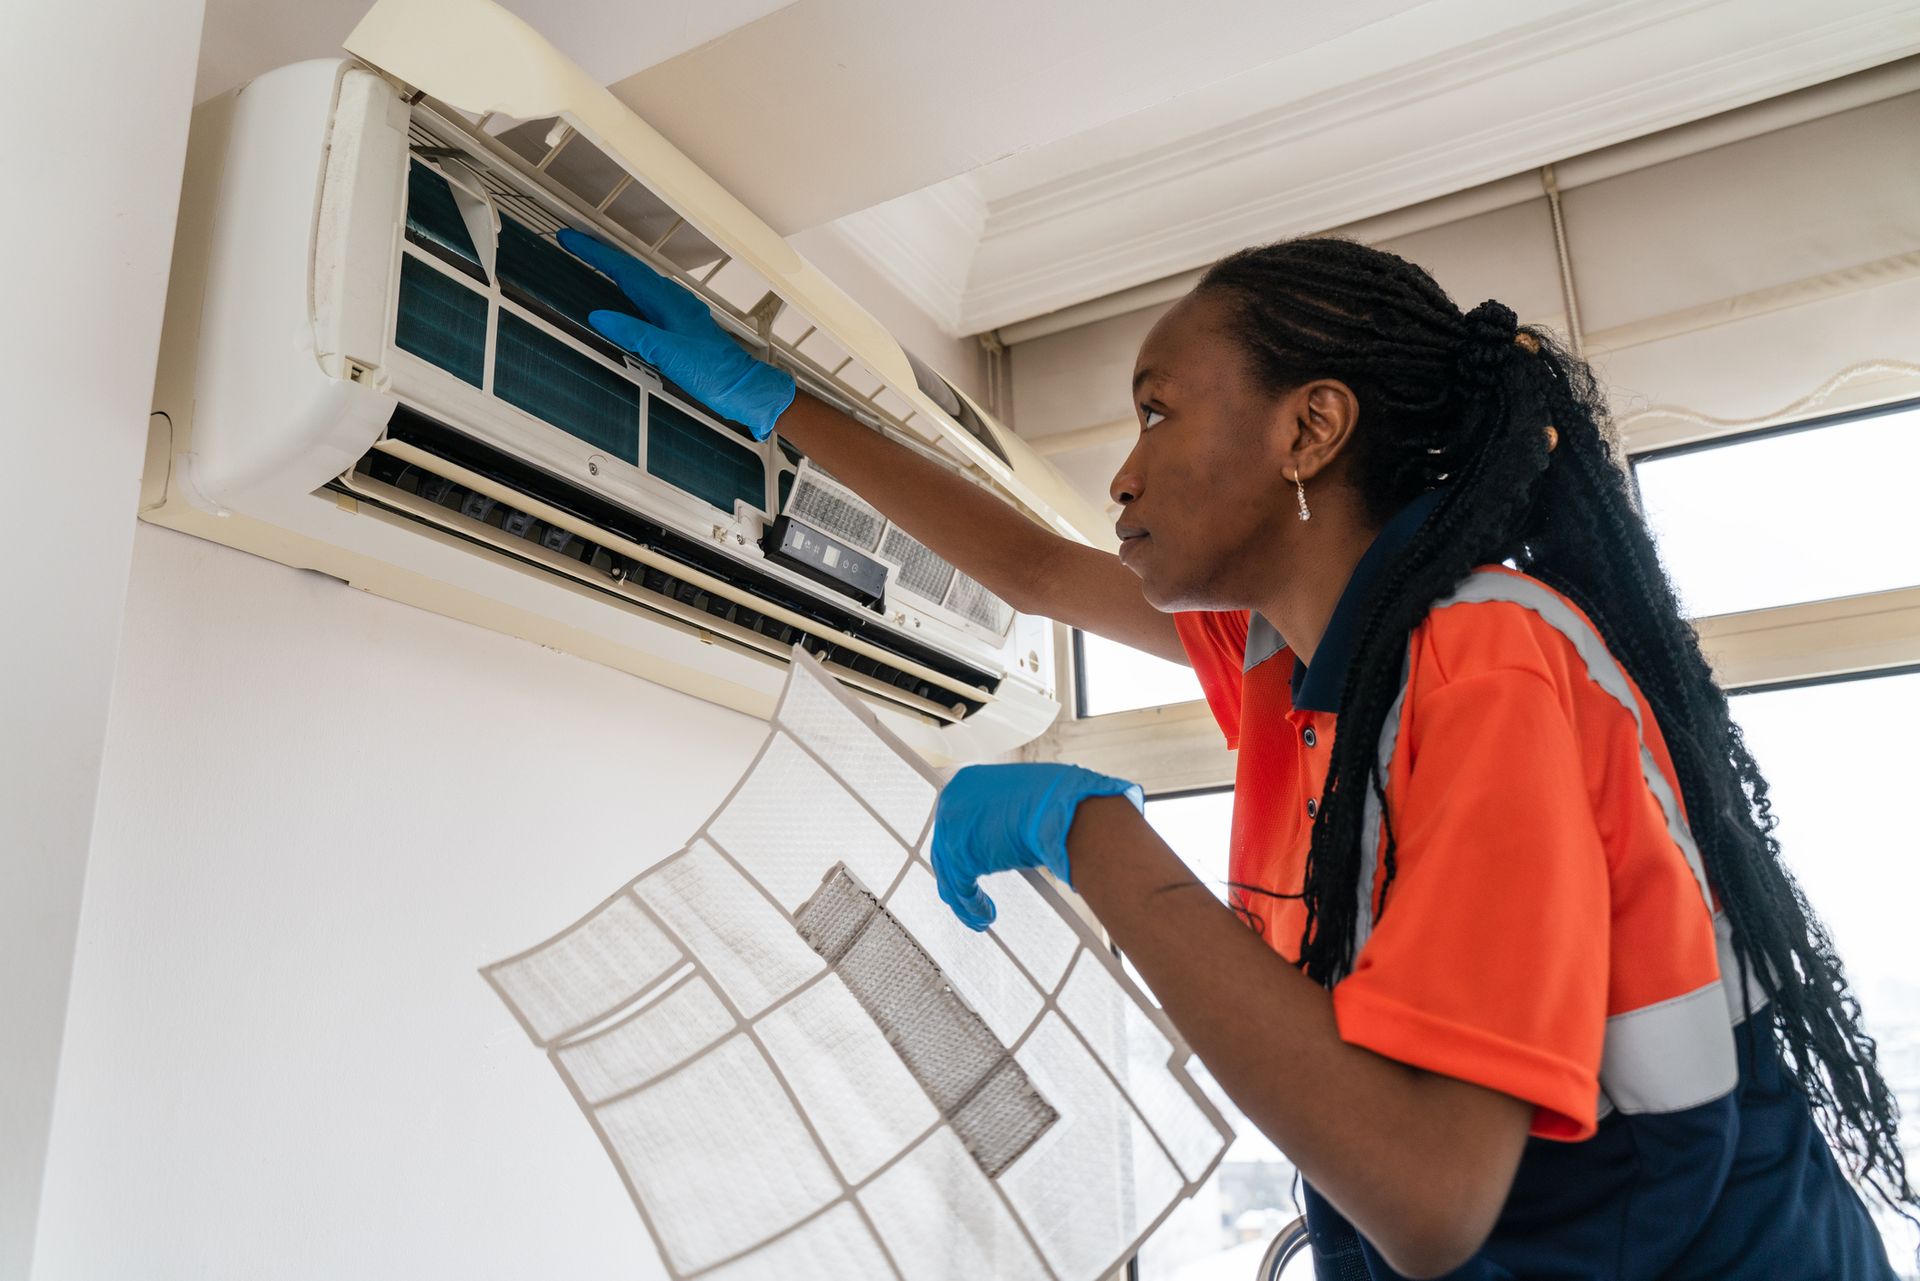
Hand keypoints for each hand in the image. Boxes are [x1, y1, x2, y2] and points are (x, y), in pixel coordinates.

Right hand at [556, 229, 795, 440]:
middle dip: (600, 254)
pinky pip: (648, 297)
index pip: (624, 269)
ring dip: (614, 268)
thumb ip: (634, 334)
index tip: (571, 240)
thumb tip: (600, 317)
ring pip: (640, 280)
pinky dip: (629, 289)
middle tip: (573, 243)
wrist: (743, 387)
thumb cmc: (714, 373)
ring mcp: (678, 311)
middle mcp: (674, 301)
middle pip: (630, 269)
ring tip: (591, 261)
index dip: (595, 253)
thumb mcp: (668, 355)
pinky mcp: (681, 325)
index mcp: (668, 302)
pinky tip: (625, 298)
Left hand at [930, 762, 1143, 929]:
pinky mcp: (959, 853)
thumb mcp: (1020, 803)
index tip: (967, 869)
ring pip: (951, 873)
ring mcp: (951, 826)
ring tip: (980, 917)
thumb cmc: (1056, 805)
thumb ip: (1001, 817)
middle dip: (958, 878)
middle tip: (968, 898)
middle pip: (946, 849)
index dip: (962, 851)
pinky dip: (973, 907)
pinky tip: (984, 917)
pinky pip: (961, 888)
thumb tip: (1000, 839)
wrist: (1065, 811)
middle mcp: (952, 800)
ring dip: (965, 901)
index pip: (954, 824)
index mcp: (966, 783)